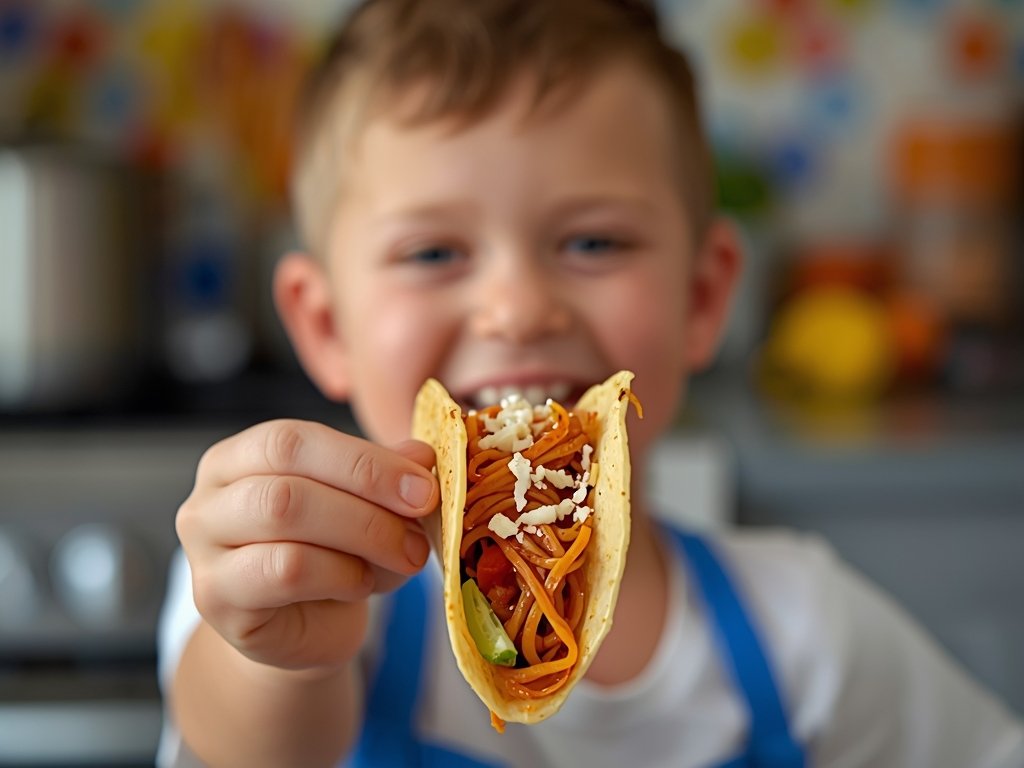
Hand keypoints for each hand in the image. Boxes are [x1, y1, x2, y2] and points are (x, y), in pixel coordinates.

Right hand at [175, 419, 437, 672]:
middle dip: (368, 497)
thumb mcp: (369, 509)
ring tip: (402, 556)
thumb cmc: (333, 559)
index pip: (294, 440)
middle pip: (286, 479)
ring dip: (362, 535)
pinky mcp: (216, 599)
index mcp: (240, 456)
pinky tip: (362, 583)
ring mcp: (203, 550)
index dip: (364, 460)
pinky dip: (340, 574)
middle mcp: (209, 497)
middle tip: (420, 521)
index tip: (424, 485)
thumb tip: (422, 455)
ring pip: (283, 519)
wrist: (307, 632)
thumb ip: (389, 477)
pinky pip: (284, 572)